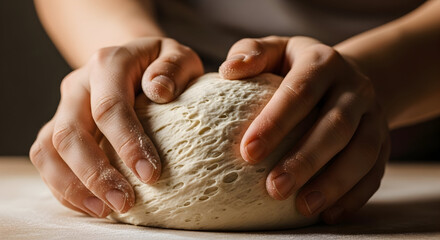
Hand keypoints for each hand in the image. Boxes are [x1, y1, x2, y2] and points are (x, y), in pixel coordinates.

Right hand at [30, 37, 202, 217]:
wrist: (134, 62)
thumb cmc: (161, 65)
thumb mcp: (177, 56)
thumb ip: (173, 67)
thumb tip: (160, 91)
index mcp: (108, 64)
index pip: (110, 107)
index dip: (127, 144)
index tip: (151, 175)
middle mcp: (79, 85)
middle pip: (71, 133)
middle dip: (96, 174)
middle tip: (124, 203)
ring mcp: (64, 107)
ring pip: (49, 150)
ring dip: (73, 186)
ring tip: (105, 210)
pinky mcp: (59, 127)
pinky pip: (47, 159)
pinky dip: (64, 187)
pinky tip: (92, 204)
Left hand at [219, 36, 389, 223]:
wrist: (348, 76)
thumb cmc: (298, 67)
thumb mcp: (276, 50)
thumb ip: (251, 53)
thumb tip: (228, 71)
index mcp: (323, 62)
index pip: (300, 91)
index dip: (275, 122)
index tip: (248, 153)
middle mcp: (354, 88)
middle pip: (335, 126)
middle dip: (305, 160)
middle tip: (273, 189)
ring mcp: (374, 116)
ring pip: (362, 152)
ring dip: (333, 183)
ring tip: (302, 208)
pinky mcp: (384, 141)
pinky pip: (375, 171)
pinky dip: (354, 195)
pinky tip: (329, 213)